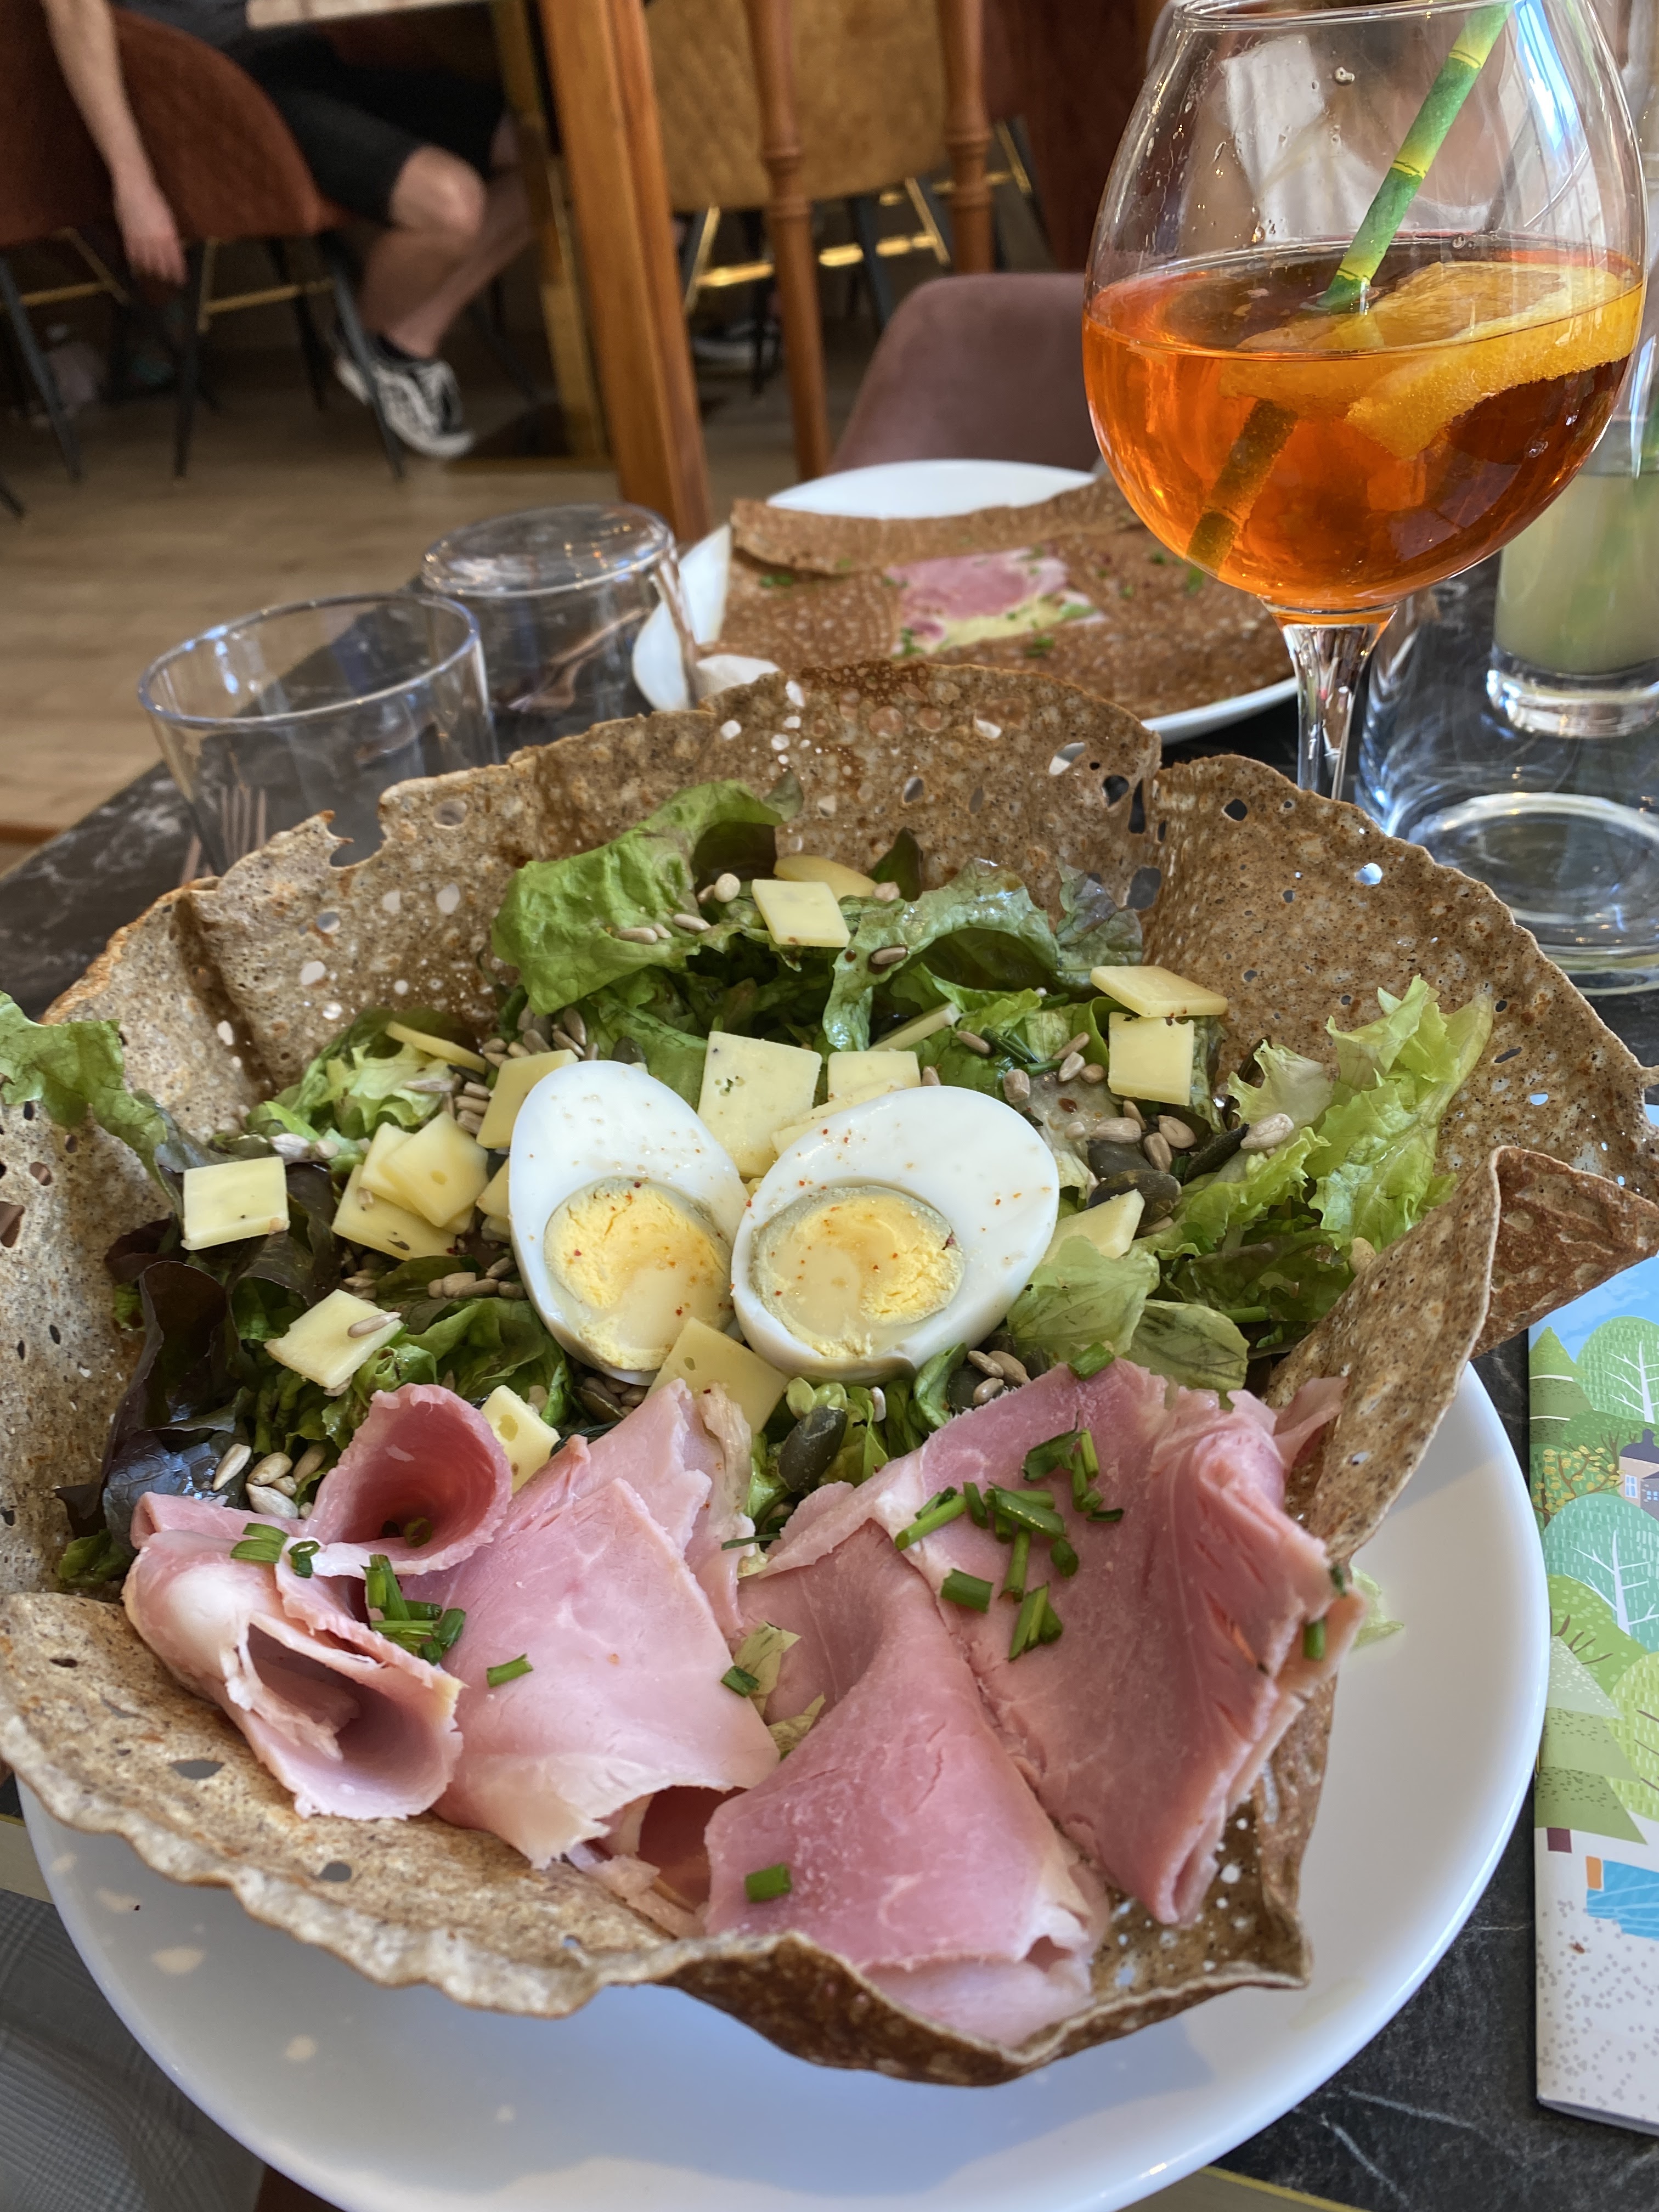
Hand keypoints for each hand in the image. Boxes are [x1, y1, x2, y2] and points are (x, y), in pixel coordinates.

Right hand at [113, 171, 185, 287]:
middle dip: (165, 276)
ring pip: (147, 263)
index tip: (181, 282)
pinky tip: (138, 272)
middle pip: (161, 265)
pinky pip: (132, 256)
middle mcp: (156, 241)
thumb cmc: (154, 199)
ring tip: (154, 283)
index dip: (178, 273)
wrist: (134, 187)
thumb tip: (172, 248)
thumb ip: (169, 236)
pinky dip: (136, 265)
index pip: (175, 260)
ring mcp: (141, 240)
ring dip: (151, 274)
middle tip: (169, 286)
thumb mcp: (168, 218)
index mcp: (169, 236)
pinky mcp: (128, 237)